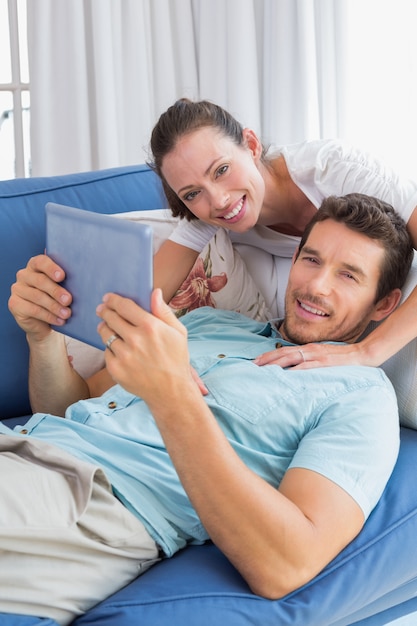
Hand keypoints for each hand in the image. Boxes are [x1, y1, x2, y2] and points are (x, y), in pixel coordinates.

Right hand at [8, 254, 71, 340]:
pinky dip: (49, 316)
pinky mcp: (14, 304)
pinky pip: (33, 310)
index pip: (41, 261)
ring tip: (67, 314)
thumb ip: (68, 281)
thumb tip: (84, 280)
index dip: (51, 268)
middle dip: (56, 291)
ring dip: (54, 306)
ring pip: (37, 297)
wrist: (45, 322)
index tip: (62, 276)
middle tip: (69, 300)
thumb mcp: (63, 288)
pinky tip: (60, 320)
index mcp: (36, 265)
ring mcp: (18, 289)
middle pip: (40, 281)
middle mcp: (24, 275)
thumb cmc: (57, 299)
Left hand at [96, 289, 206, 401]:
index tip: (108, 298)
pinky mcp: (116, 369)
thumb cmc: (176, 359)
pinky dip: (110, 348)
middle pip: (111, 317)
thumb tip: (155, 292)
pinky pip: (106, 352)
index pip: (124, 306)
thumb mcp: (178, 332)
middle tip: (102, 309)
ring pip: (105, 334)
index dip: (113, 300)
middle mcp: (135, 340)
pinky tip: (117, 348)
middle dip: (104, 311)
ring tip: (106, 327)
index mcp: (150, 326)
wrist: (171, 391)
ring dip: (104, 328)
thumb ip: (164, 311)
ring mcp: (124, 355)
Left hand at [253, 341, 368, 368]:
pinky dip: (296, 369)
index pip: (284, 351)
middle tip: (253, 365)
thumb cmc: (342, 358)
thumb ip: (309, 361)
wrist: (362, 354)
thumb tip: (295, 369)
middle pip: (283, 353)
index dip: (269, 355)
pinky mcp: (325, 363)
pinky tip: (286, 374)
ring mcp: (317, 355)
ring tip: (263, 368)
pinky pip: (308, 366)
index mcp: (308, 349)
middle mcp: (310, 350)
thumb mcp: (322, 357)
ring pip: (291, 357)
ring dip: (276, 363)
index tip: (256, 361)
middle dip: (267, 359)